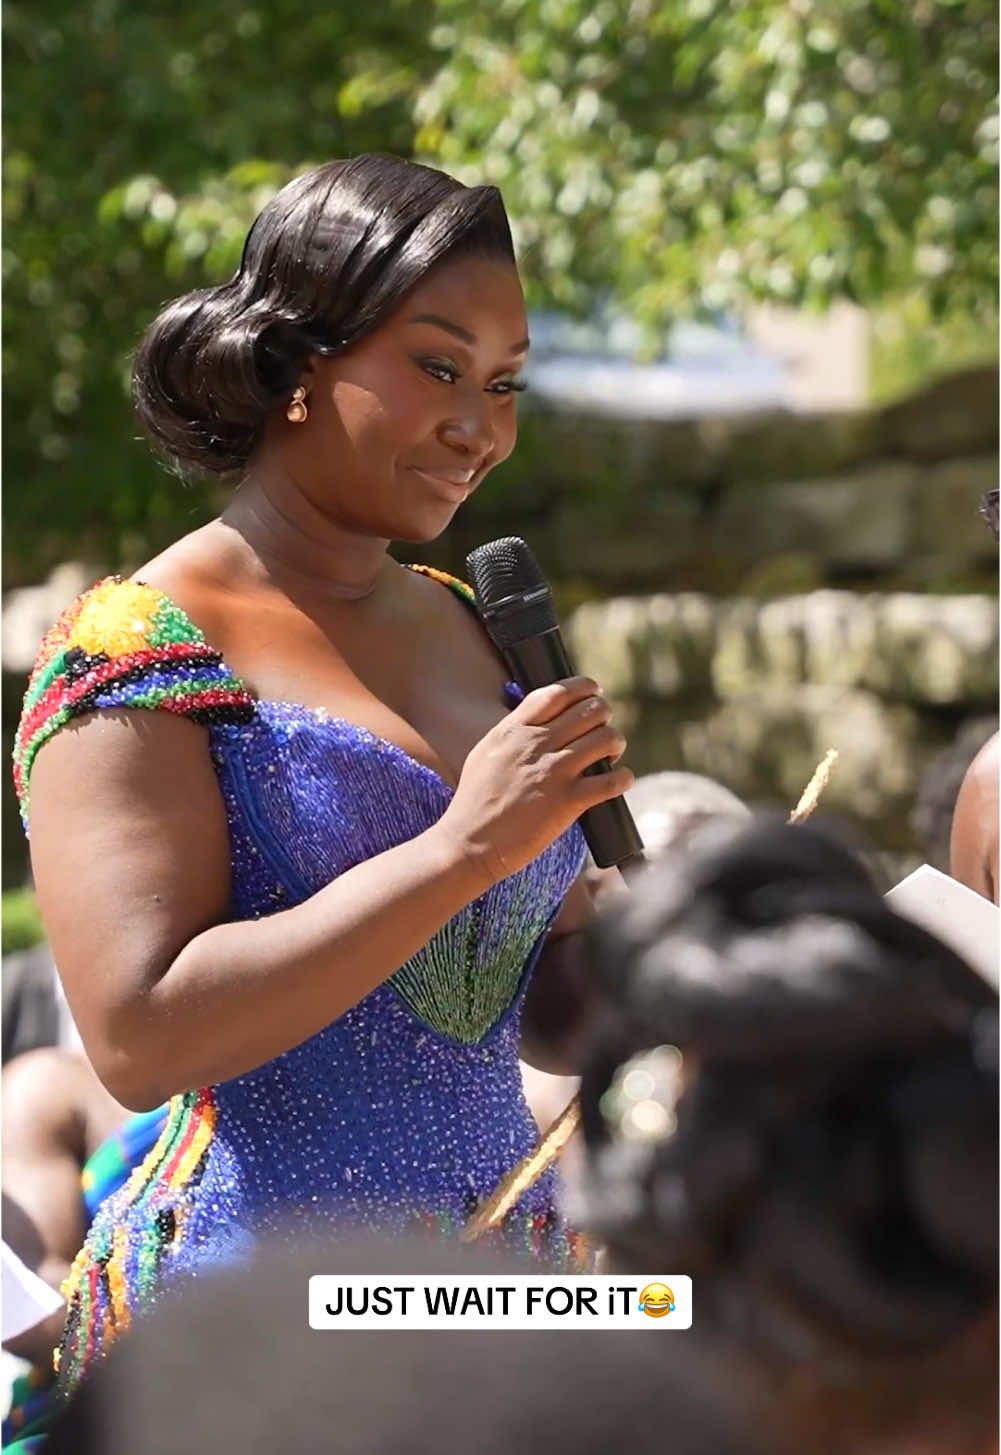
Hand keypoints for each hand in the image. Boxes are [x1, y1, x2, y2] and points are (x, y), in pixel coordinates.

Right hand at [436, 676, 632, 885]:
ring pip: (606, 739)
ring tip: (611, 753)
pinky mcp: (568, 802)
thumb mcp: (486, 753)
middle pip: (590, 710)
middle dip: (603, 715)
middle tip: (602, 727)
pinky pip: (611, 781)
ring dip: (615, 743)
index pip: (558, 692)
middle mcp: (536, 744)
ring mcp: (554, 772)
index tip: (593, 692)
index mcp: (514, 730)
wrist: (469, 843)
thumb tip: (539, 719)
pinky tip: (620, 780)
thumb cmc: (475, 801)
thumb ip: (513, 732)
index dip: (584, 687)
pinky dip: (622, 778)